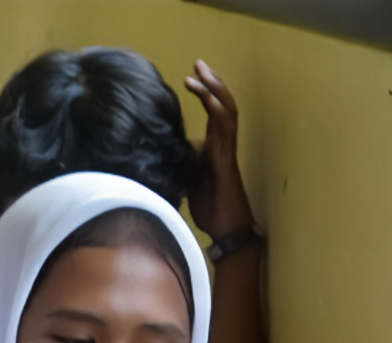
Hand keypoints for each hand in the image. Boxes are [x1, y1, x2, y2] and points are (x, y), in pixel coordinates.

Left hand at [184, 59, 254, 239]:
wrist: (227, 230)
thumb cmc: (211, 208)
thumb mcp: (188, 179)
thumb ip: (182, 161)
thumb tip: (164, 150)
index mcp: (215, 147)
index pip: (213, 112)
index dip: (204, 93)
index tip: (190, 77)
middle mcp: (223, 144)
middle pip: (221, 104)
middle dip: (211, 82)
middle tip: (198, 63)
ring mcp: (227, 150)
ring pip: (225, 111)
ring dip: (213, 90)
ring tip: (199, 72)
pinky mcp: (227, 160)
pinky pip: (226, 130)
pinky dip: (217, 111)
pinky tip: (207, 98)